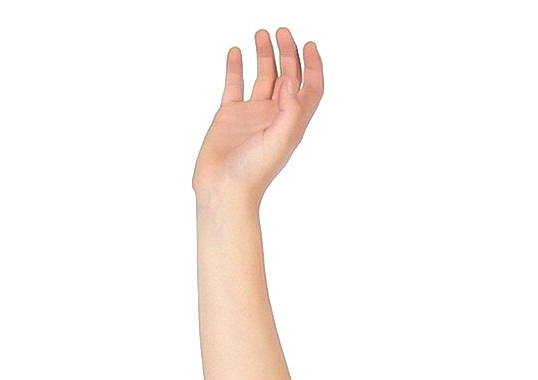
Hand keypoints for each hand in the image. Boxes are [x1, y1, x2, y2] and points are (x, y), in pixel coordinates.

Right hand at [191, 27, 322, 203]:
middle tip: (283, 32)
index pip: (309, 90)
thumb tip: (293, 80)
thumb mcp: (280, 142)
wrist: (224, 189)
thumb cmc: (254, 173)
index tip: (309, 45)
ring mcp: (252, 114)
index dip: (313, 68)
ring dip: (264, 55)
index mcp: (291, 123)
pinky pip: (235, 84)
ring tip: (262, 34)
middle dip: (288, 54)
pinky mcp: (230, 115)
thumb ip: (291, 111)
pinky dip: (235, 66)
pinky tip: (236, 51)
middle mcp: (274, 116)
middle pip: (287, 77)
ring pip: (262, 77)